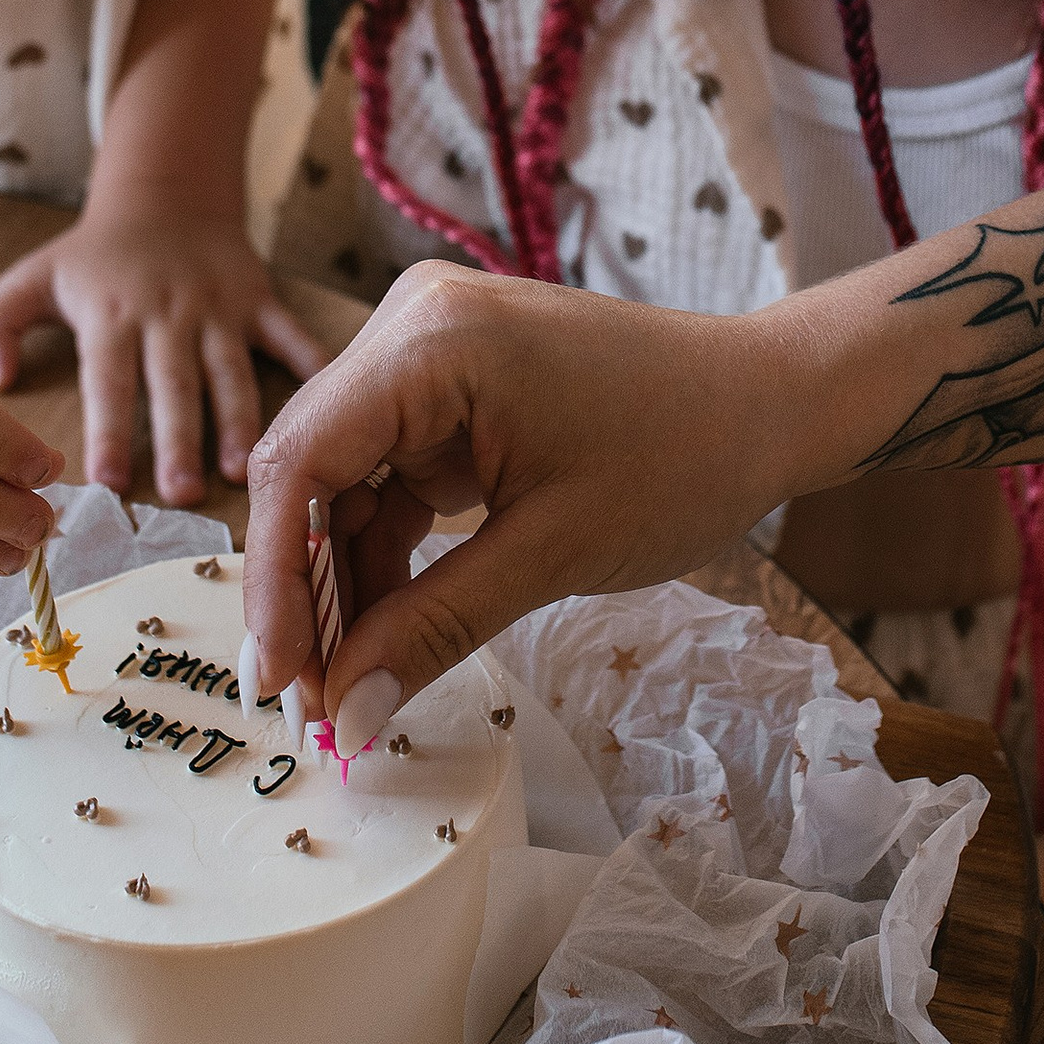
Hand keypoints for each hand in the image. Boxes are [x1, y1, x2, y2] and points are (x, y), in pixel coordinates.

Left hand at [0, 202, 326, 504]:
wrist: (166, 189)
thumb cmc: (95, 252)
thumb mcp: (33, 276)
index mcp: (112, 315)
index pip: (107, 379)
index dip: (107, 429)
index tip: (106, 479)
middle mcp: (167, 313)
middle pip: (173, 384)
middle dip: (179, 438)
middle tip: (181, 493)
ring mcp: (219, 307)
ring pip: (230, 371)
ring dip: (239, 420)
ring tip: (245, 470)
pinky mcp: (259, 299)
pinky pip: (289, 334)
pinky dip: (311, 366)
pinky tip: (327, 407)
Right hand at [242, 261, 812, 750]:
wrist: (771, 402)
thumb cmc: (682, 458)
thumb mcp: (551, 554)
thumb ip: (432, 629)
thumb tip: (345, 716)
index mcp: (430, 342)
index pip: (299, 461)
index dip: (273, 579)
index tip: (280, 683)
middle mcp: (412, 326)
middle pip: (309, 468)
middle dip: (305, 589)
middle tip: (309, 705)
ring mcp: (430, 351)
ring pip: (342, 479)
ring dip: (341, 580)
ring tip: (348, 688)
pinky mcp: (451, 385)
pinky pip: (388, 472)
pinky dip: (384, 549)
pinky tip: (385, 631)